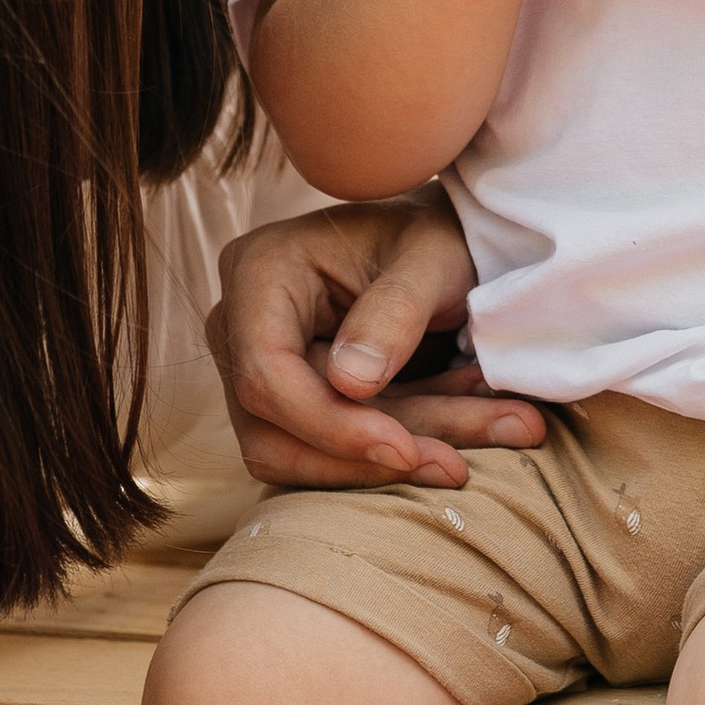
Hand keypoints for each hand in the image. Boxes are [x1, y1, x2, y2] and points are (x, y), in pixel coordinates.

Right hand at [209, 195, 546, 491]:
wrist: (439, 246)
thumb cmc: (431, 236)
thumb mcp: (431, 258)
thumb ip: (396, 312)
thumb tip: (350, 385)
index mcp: (258, 270)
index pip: (265, 374)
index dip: (329, 424)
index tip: (403, 449)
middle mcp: (241, 326)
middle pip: (274, 429)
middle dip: (366, 457)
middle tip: (455, 468)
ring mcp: (258, 369)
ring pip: (300, 455)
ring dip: (385, 467)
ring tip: (464, 462)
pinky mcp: (288, 404)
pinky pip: (325, 455)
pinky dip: (390, 459)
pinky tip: (453, 451)